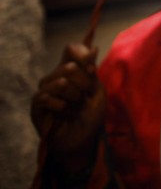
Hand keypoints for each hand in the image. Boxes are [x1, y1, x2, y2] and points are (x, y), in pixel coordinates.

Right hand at [30, 43, 105, 170]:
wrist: (82, 139)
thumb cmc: (91, 115)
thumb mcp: (97, 91)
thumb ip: (92, 71)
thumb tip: (93, 49)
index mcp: (72, 70)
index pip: (72, 49)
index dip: (82, 55)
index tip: (92, 70)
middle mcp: (56, 76)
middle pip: (70, 67)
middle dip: (84, 85)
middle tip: (84, 98)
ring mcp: (45, 89)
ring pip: (61, 82)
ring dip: (74, 98)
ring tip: (75, 108)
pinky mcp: (36, 104)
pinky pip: (47, 97)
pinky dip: (62, 107)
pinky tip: (64, 113)